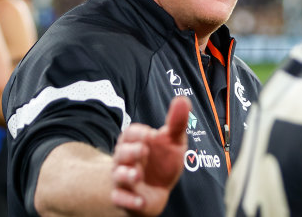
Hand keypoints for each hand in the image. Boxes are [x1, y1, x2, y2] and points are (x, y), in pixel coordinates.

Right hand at [111, 96, 190, 215]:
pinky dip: (129, 201)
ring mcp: (123, 179)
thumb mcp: (173, 141)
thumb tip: (183, 99)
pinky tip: (141, 201)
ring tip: (137, 175)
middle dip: (131, 151)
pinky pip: (120, 199)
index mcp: (136, 142)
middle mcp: (126, 160)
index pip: (130, 133)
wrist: (155, 189)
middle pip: (121, 152)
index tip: (150, 134)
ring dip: (126, 175)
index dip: (138, 133)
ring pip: (118, 176)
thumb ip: (177, 122)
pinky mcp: (125, 198)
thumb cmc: (161, 160)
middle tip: (143, 150)